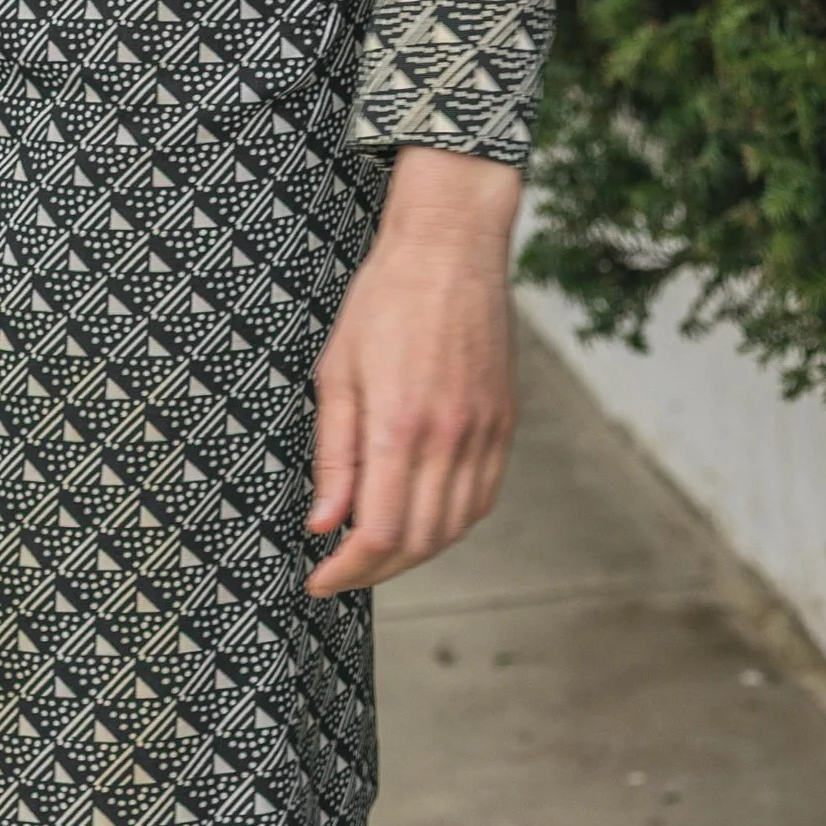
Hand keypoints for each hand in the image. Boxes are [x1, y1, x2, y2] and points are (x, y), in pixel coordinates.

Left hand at [306, 145, 521, 593]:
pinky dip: (452, 523)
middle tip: (341, 568)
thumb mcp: (337, 370)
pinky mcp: (504, 422)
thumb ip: (334, 452)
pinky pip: (483, 497)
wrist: (451, 247)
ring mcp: (485, 432)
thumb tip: (324, 523)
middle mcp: (450, 437)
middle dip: (375, 570)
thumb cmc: (385, 298)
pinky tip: (424, 518)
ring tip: (377, 548)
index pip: (380, 532)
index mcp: (401, 424)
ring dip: (415, 553)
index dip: (347, 570)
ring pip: (455, 528)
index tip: (320, 578)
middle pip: (419, 542)